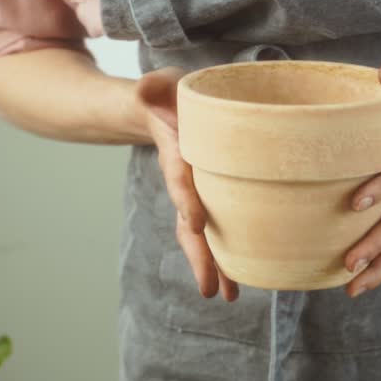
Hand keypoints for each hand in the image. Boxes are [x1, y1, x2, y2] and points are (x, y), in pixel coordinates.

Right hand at [136, 68, 238, 301]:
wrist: (165, 108)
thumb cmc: (168, 95)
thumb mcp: (161, 84)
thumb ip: (153, 87)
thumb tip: (142, 90)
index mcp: (177, 151)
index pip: (180, 177)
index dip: (186, 198)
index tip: (195, 222)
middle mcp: (185, 179)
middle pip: (189, 221)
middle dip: (200, 255)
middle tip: (210, 289)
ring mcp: (196, 191)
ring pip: (201, 233)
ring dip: (213, 264)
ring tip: (229, 295)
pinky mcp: (211, 196)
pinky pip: (217, 227)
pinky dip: (226, 254)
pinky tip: (238, 280)